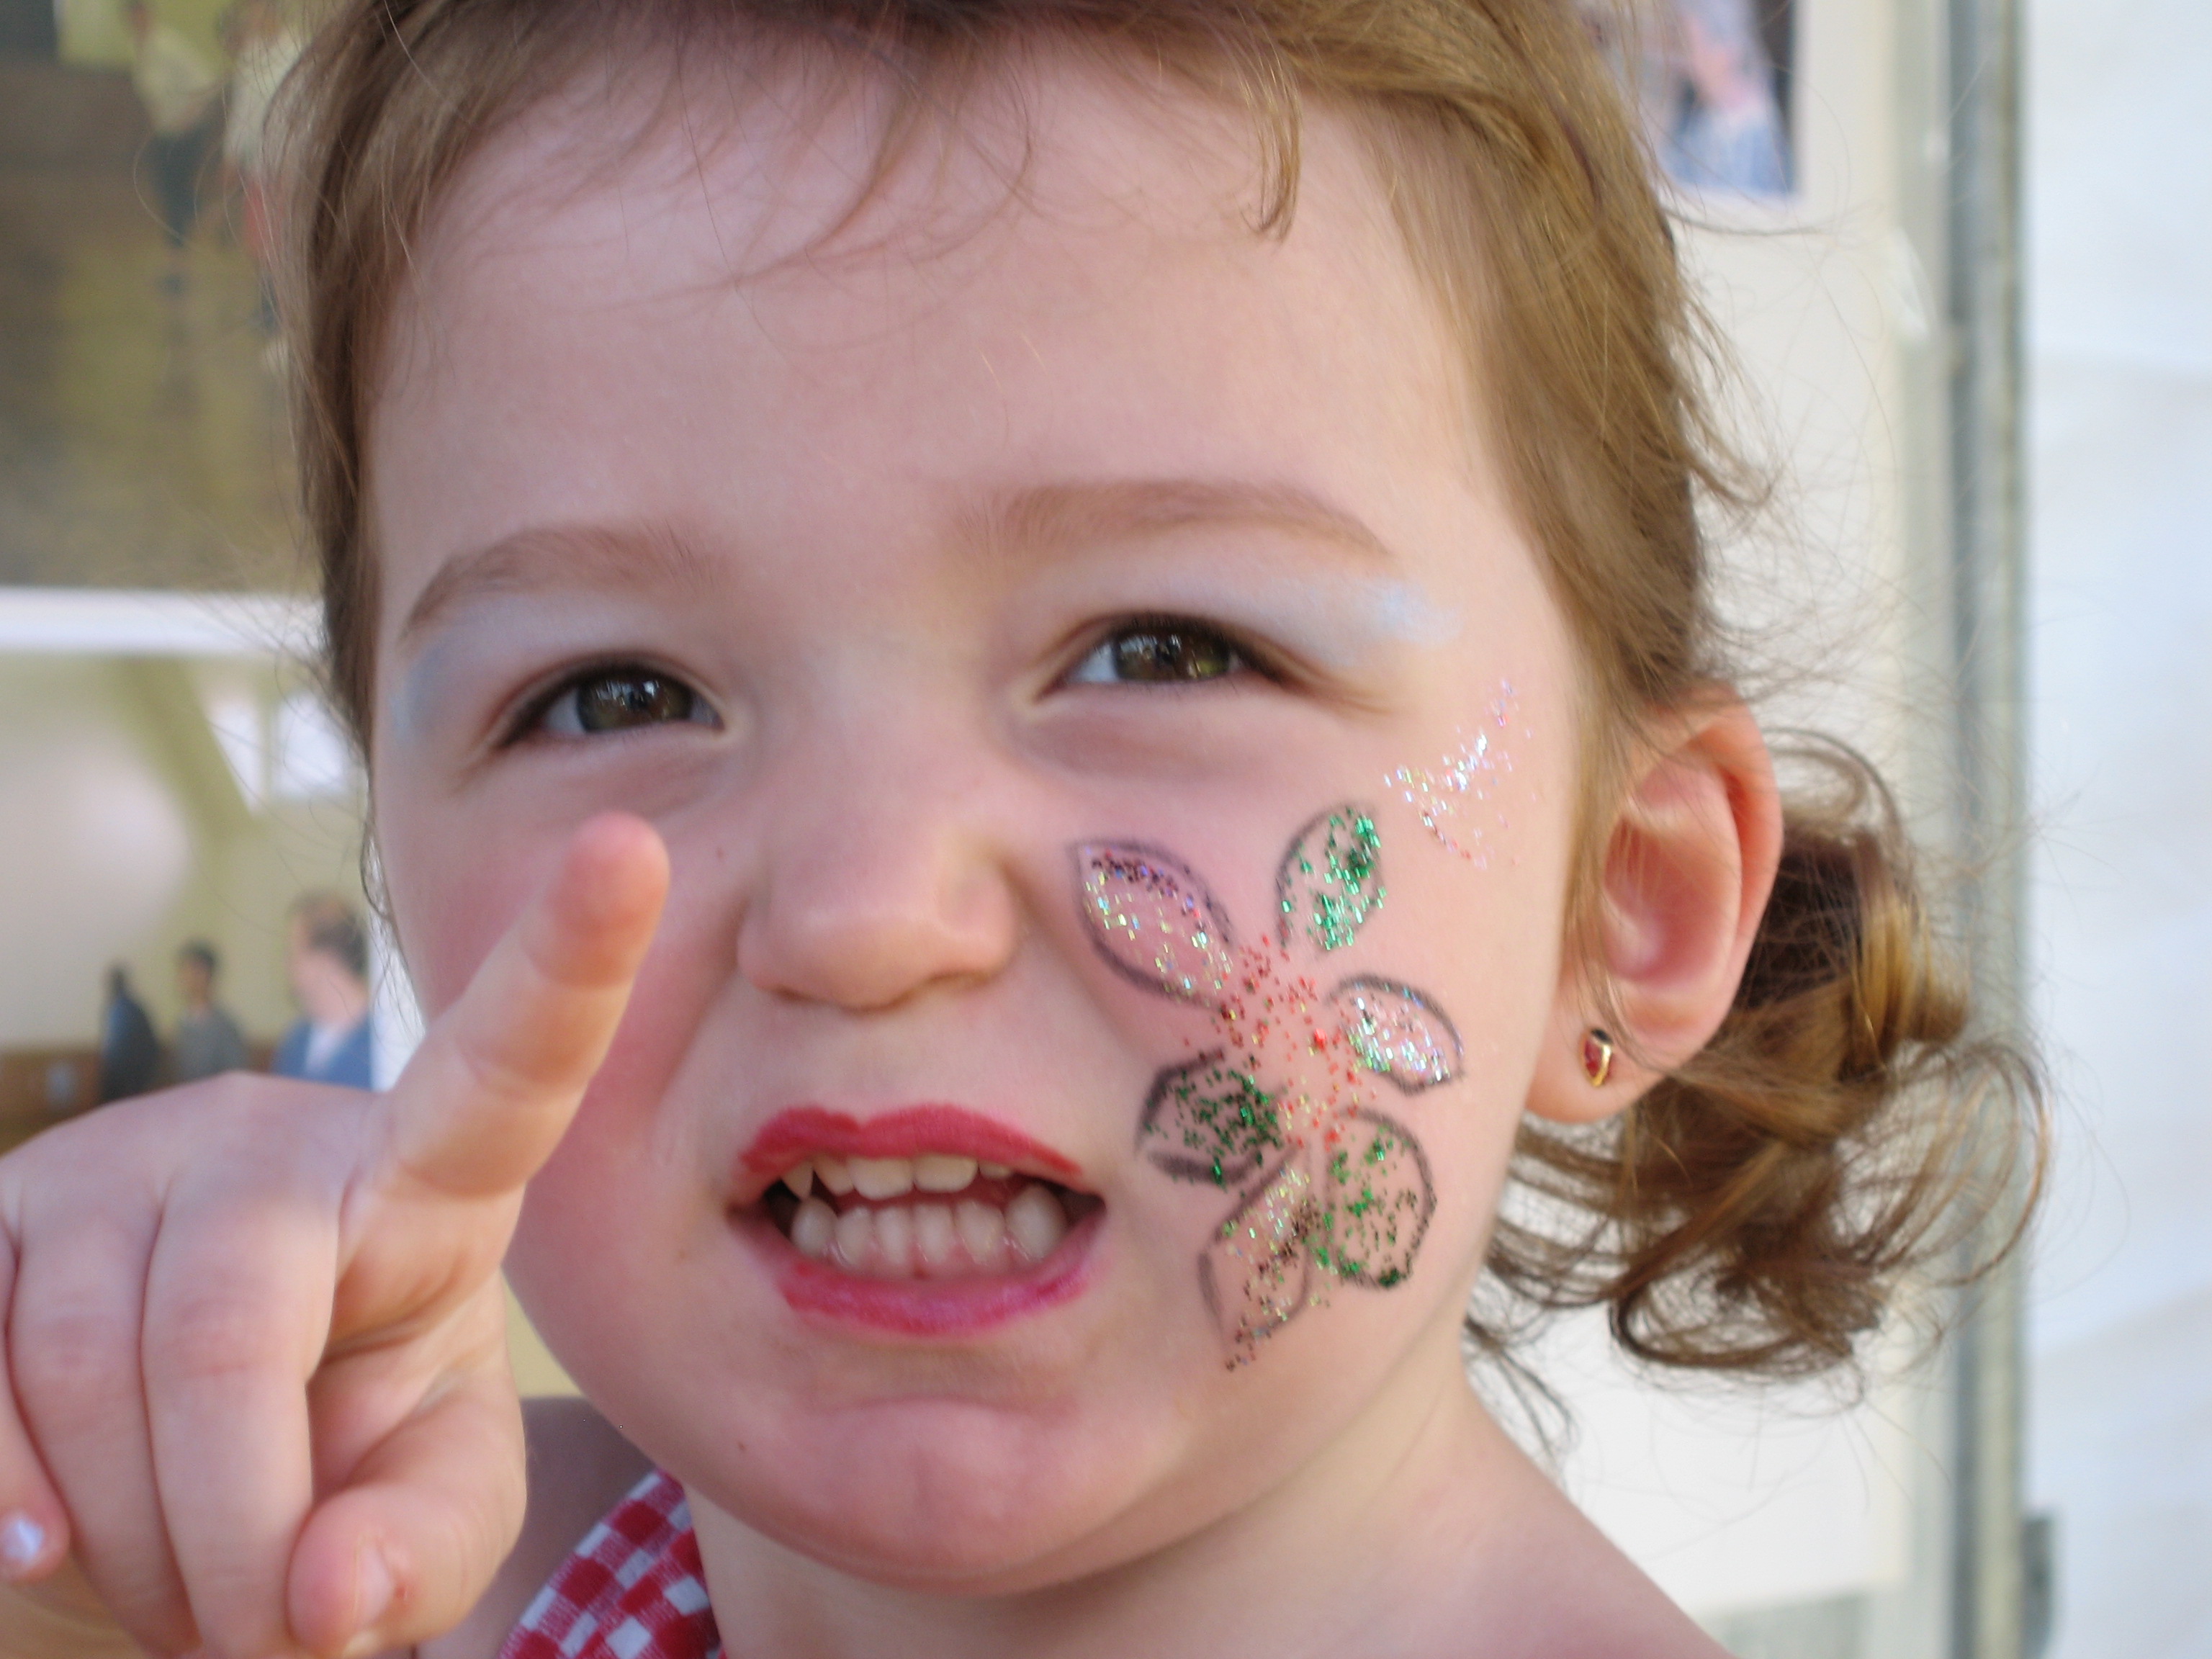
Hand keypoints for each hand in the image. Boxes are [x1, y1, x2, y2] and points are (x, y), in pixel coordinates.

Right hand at [0, 814, 667, 1657]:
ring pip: (77, 1362)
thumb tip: (320, 1589)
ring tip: (176, 1587)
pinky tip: (32, 1545)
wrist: (166, 1495)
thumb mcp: (425, 1511)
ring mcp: (105, 1168)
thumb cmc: (338, 1476)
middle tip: (255, 1624)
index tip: (633, 848)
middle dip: (229, 1525)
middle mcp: (266, 1140)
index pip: (507, 1065)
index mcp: (426, 1179)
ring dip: (124, 1535)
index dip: (569, 960)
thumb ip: (425, 1547)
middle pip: (228, 1325)